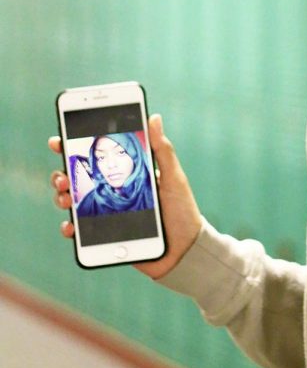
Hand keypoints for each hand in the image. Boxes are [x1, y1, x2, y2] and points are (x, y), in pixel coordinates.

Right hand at [49, 114, 202, 279]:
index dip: (74, 147)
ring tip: (66, 198)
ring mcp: (107, 212)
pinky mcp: (106, 235)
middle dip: (63, 173)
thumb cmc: (181, 209)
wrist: (185, 250)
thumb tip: (153, 117)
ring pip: (75, 201)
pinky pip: (81, 231)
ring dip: (63, 197)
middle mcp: (113, 190)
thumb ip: (162, 149)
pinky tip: (70, 226)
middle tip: (63, 176)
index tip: (59, 141)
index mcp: (126, 173)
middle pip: (79, 177)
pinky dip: (70, 227)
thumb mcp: (172, 177)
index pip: (97, 156)